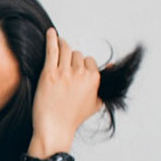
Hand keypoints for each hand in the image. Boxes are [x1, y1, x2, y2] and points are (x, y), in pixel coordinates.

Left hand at [32, 28, 102, 146]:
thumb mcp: (96, 102)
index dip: (80, 65)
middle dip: (70, 58)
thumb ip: (104, 84)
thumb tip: (111, 66)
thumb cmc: (73, 117)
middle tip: (63, 65)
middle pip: (76, 54)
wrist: (55, 128)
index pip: (88, 60)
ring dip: (62, 46)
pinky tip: (50, 32)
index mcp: (94, 79)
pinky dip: (51, 39)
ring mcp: (64, 73)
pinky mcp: (49, 74)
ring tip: (58, 44)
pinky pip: (52, 51)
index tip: (74, 70)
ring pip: (65, 49)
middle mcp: (81, 74)